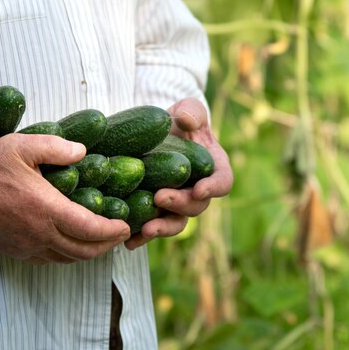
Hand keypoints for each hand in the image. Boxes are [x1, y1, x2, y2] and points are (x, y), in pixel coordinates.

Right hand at [0, 134, 130, 263]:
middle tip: (120, 233)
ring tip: (103, 239)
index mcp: (46, 208)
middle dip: (108, 244)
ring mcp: (28, 246)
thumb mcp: (23, 145)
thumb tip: (84, 151)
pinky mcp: (17, 251)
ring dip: (91, 251)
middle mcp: (40, 233)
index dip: (112, 230)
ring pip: (69, 258)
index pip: (90, 228)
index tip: (126, 224)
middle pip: (85, 250)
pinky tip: (75, 242)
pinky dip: (69, 255)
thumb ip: (57, 147)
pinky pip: (51, 260)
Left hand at [125, 98, 232, 248]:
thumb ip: (192, 111)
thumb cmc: (179, 120)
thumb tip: (186, 121)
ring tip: (145, 229)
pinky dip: (140, 236)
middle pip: (196, 206)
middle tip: (160, 198)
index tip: (199, 189)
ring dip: (162, 228)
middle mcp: (197, 191)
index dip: (213, 188)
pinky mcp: (155, 212)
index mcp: (213, 169)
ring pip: (176, 223)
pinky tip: (126, 241)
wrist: (157, 134)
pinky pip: (151, 228)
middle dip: (180, 204)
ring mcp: (176, 204)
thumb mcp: (188, 108)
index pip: (222, 182)